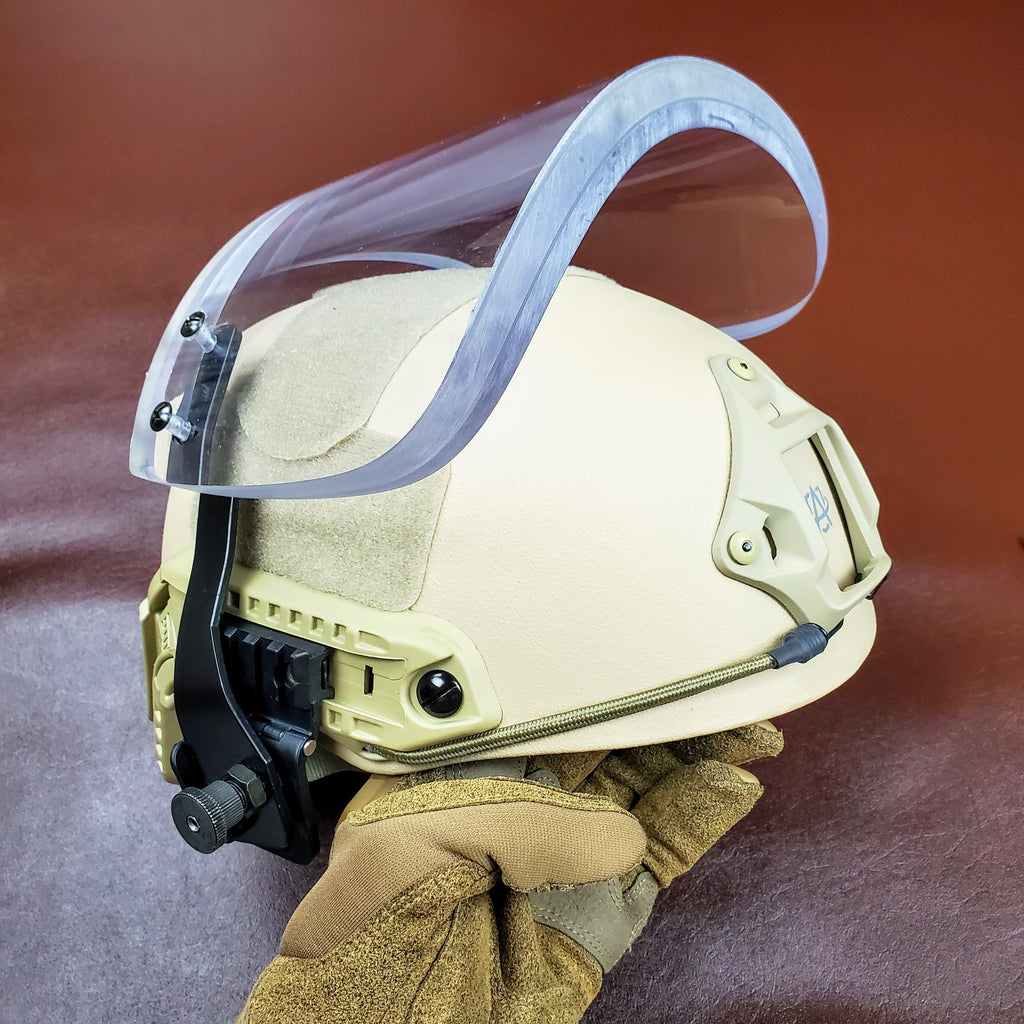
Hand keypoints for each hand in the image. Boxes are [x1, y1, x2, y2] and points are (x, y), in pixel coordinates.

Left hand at [237, 723, 781, 1023]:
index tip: (645, 658)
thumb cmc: (365, 929)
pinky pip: (661, 856)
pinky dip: (700, 818)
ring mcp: (567, 859)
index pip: (548, 713)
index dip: (601, 683)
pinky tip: (729, 783)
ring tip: (741, 724)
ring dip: (694, 755)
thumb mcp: (417, 845)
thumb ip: (520, 825)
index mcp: (467, 775)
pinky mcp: (602, 912)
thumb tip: (619, 836)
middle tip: (714, 682)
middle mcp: (523, 809)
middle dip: (662, 711)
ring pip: (645, 792)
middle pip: (608, 744)